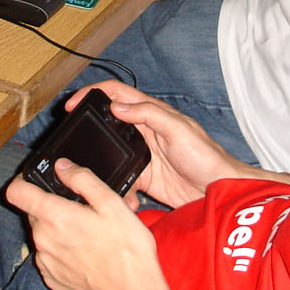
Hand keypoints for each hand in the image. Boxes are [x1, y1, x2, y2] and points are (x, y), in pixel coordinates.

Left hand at [5, 161, 172, 289]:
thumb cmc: (127, 251)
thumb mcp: (112, 204)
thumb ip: (83, 179)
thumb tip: (62, 166)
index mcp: (55, 217)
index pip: (16, 192)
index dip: (23, 180)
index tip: (35, 178)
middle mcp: (42, 240)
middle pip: (33, 212)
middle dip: (52, 206)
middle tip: (83, 209)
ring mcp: (45, 263)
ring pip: (43, 234)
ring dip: (59, 230)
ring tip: (89, 234)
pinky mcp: (52, 279)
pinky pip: (49, 256)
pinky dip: (62, 251)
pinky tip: (86, 254)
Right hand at [72, 82, 252, 208]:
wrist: (219, 191)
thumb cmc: (206, 156)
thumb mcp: (179, 130)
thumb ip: (150, 115)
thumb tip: (118, 106)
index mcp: (152, 113)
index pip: (116, 94)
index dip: (93, 94)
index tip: (73, 104)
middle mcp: (144, 131)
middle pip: (107, 121)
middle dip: (88, 127)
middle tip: (71, 138)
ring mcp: (142, 155)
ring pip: (110, 152)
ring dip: (99, 161)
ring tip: (88, 172)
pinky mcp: (143, 178)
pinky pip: (120, 179)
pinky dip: (116, 186)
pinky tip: (120, 195)